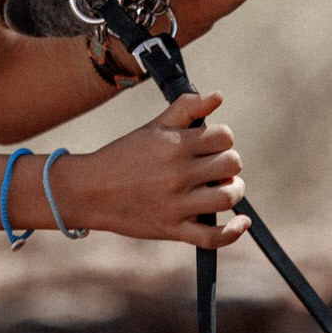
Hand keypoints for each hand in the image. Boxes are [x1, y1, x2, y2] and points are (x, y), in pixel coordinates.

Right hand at [49, 91, 248, 247]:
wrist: (90, 191)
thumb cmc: (124, 156)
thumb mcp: (153, 126)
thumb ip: (187, 107)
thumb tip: (219, 95)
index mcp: (175, 145)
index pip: (224, 137)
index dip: (222, 139)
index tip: (211, 146)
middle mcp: (178, 173)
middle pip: (231, 164)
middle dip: (229, 163)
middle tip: (216, 167)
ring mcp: (177, 204)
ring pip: (228, 197)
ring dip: (234, 190)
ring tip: (225, 187)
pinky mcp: (173, 229)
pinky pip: (213, 237)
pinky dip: (233, 231)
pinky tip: (241, 221)